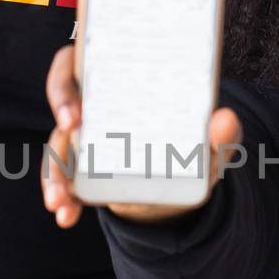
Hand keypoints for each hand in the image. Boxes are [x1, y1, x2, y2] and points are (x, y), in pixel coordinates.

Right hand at [42, 44, 241, 228]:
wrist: (178, 195)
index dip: (68, 81)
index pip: (81, 62)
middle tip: (71, 132)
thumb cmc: (192, 153)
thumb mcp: (210, 146)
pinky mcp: (79, 170)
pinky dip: (62, 197)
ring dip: (53, 172)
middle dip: (60, 112)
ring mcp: (83, 138)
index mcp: (123, 82)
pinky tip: (66, 216)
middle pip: (63, 95)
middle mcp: (97, 103)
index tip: (76, 111)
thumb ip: (222, 135)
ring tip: (61, 201)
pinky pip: (61, 178)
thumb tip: (226, 120)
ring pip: (56, 144)